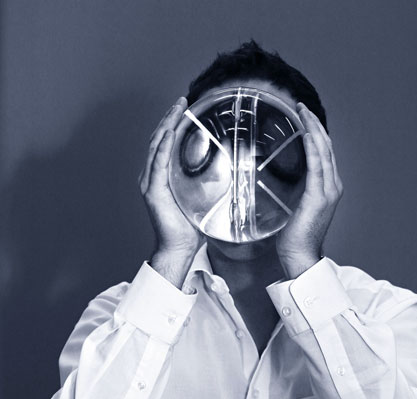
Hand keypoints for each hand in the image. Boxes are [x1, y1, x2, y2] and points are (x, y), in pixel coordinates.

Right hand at [138, 97, 201, 256]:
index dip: (173, 123)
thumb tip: (233, 172)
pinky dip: (163, 148)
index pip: (166, 143)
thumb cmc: (191, 227)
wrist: (180, 247)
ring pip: (156, 146)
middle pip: (159, 138)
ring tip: (177, 109)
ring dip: (166, 125)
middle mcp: (152, 175)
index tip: (185, 107)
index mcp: (162, 176)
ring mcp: (150, 182)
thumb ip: (210, 183)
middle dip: (170, 117)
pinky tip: (170, 133)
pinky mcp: (153, 191)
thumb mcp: (203, 198)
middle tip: (182, 100)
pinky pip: (157, 164)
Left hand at [276, 103, 343, 278]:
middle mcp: (333, 186)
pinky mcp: (319, 196)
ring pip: (324, 151)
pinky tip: (307, 132)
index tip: (305, 117)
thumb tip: (281, 179)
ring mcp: (329, 191)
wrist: (300, 255)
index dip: (316, 133)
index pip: (324, 154)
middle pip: (327, 147)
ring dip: (313, 128)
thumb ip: (295, 191)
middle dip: (315, 124)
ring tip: (303, 111)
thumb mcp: (296, 207)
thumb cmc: (295, 237)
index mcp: (329, 188)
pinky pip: (317, 165)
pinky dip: (313, 146)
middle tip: (302, 106)